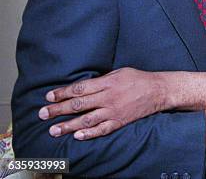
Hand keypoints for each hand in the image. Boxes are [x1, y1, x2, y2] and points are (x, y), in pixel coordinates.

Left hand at [39, 67, 164, 139]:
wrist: (158, 91)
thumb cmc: (138, 79)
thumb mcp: (119, 72)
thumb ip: (101, 80)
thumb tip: (82, 86)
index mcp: (107, 83)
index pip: (79, 89)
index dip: (62, 93)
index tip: (49, 97)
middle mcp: (108, 98)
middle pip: (78, 105)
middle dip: (58, 110)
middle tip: (42, 114)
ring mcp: (114, 111)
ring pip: (87, 120)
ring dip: (68, 126)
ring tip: (53, 130)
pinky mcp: (120, 121)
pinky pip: (103, 129)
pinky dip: (90, 133)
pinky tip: (78, 136)